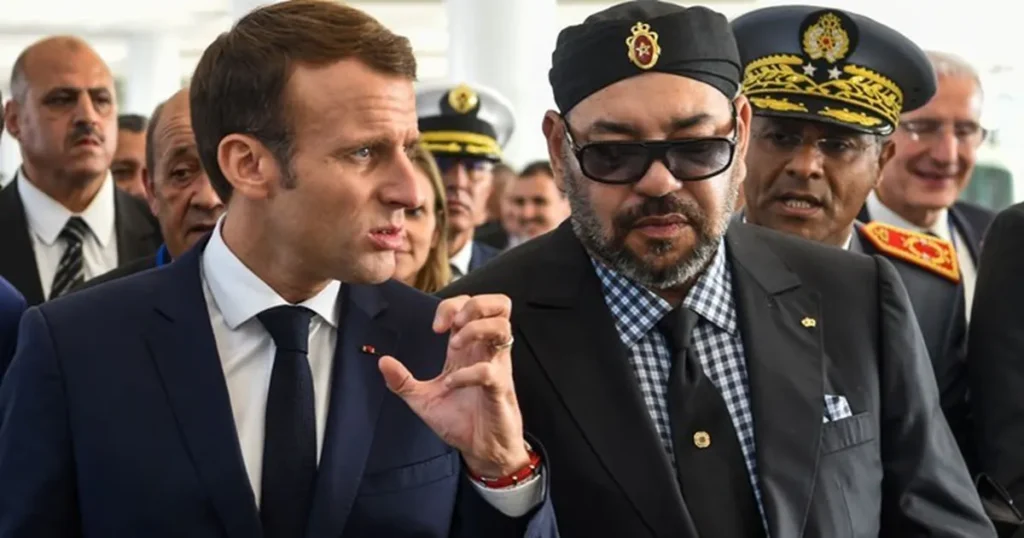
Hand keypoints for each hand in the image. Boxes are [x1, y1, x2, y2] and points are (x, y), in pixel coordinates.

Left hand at [379, 294, 530, 477]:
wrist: (481, 450)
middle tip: (453, 326)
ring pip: (503, 326)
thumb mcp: (423, 399)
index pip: (472, 305)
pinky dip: (467, 373)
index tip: (434, 327)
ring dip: (475, 330)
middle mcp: (486, 352)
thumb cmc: (462, 422)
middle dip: (472, 305)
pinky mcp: (500, 388)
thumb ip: (402, 381)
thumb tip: (382, 361)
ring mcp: (497, 367)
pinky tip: (452, 384)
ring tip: (456, 347)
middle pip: (499, 304)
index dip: (452, 305)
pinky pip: (489, 370)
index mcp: (469, 349)